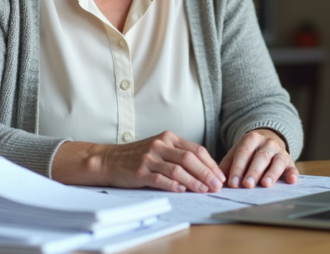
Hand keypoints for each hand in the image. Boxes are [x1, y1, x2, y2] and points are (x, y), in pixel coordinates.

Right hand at [101, 131, 225, 192]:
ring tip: (204, 191)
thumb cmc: (138, 156)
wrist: (110, 160)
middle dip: (206, 173)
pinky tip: (183, 191)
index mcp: (168, 138)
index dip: (211, 164)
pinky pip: (160, 179)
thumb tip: (205, 171)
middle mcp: (160, 145)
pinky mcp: (140, 172)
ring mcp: (149, 158)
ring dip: (193, 182)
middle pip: (189, 159)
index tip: (220, 176)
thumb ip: (179, 155)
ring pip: (177, 170)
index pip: (196, 150)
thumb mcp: (160, 148)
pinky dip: (173, 185)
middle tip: (216, 186)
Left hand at [219, 129, 297, 188]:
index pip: (243, 154)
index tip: (233, 183)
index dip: (238, 169)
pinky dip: (293, 174)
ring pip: (277, 162)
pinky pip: (292, 167)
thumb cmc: (248, 152)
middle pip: (260, 158)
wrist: (267, 141)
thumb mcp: (236, 153)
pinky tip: (292, 181)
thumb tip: (218, 182)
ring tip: (265, 184)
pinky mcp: (290, 161)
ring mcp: (280, 152)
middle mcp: (267, 143)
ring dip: (271, 174)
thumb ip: (227, 166)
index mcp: (251, 139)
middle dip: (253, 172)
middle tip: (247, 185)